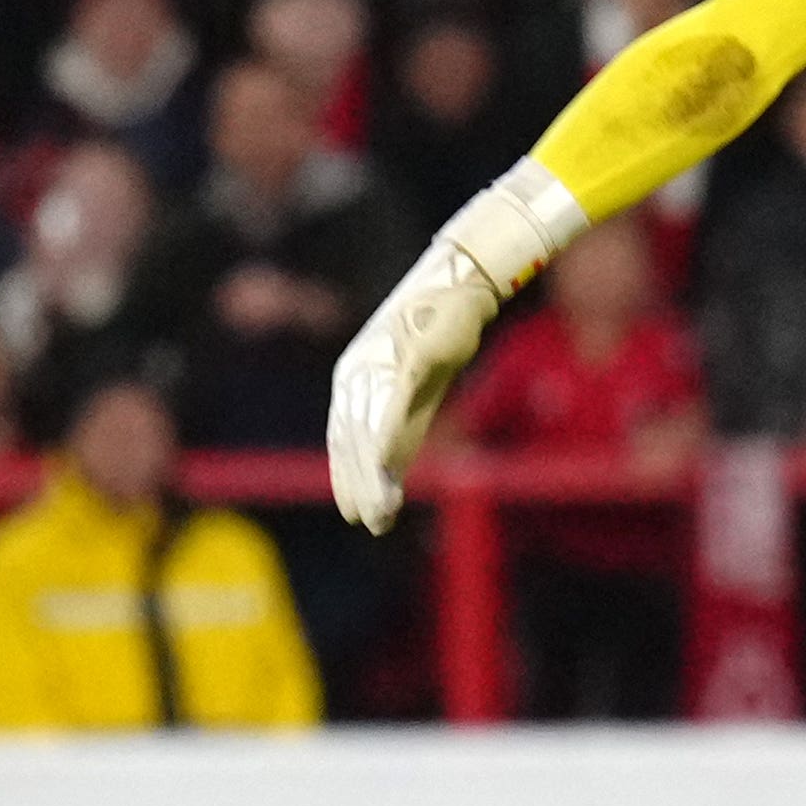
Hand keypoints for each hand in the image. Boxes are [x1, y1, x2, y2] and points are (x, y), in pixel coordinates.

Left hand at [329, 241, 507, 532]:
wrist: (460, 284)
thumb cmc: (439, 328)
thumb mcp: (418, 376)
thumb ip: (405, 414)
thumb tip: (391, 456)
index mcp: (355, 378)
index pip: (345, 436)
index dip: (348, 475)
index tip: (355, 512)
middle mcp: (361, 374)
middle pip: (354, 439)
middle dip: (359, 483)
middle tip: (365, 521)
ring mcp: (386, 367)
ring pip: (372, 430)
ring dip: (373, 475)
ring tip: (378, 510)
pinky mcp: (415, 361)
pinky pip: (400, 406)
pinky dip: (394, 440)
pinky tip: (391, 467)